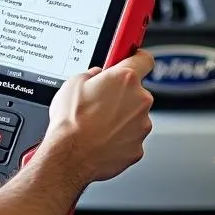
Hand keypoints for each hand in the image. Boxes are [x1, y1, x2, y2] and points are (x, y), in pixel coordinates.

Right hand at [42, 49, 154, 184]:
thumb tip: (95, 77)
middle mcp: (139, 100)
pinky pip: (131, 138)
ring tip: (98, 124)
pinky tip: (102, 138)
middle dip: (123, 94)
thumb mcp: (74, 83)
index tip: (133, 60)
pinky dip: (120, 138)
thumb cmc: (71, 120)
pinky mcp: (138, 148)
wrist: (70, 155)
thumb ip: (92, 75)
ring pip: (135, 116)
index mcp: (125, 79)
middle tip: (102, 101)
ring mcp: (141, 126)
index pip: (144, 59)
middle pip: (138, 91)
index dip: (137, 59)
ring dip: (122, 117)